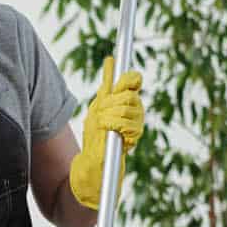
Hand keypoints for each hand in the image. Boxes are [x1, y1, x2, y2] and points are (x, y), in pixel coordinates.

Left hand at [68, 56, 145, 209]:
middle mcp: (134, 112)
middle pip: (129, 94)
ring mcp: (135, 124)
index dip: (127, 79)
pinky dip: (117, 126)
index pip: (132, 81)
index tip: (120, 83)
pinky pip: (129, 124)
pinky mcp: (133, 137)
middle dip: (113, 102)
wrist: (92, 165)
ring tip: (104, 126)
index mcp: (126, 102)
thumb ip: (107, 87)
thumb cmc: (95, 136)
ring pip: (129, 107)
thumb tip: (111, 61)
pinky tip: (112, 133)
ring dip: (112, 115)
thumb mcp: (98, 108)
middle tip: (102, 114)